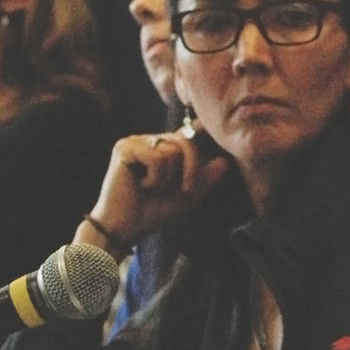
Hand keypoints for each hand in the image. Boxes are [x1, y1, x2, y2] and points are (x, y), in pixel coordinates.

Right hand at [87, 128, 228, 246]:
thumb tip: (224, 161)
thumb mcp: (188, 196)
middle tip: (183, 190)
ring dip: (168, 178)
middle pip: (186, 142)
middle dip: (192, 169)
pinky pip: (156, 158)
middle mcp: (149, 141)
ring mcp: (135, 142)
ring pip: (172, 150)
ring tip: (152, 188)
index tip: (206, 121)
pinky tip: (141, 185)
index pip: (187, 136)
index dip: (199, 128)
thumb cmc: (155, 212)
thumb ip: (205, 179)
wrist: (127, 227)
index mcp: (163, 149)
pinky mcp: (124, 148)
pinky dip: (156, 178)